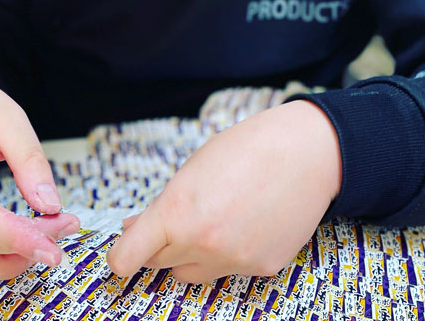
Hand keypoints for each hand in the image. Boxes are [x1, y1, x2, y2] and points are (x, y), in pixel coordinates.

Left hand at [107, 100, 340, 282]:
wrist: (304, 154)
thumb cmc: (244, 152)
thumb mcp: (190, 172)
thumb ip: (161, 208)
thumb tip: (135, 231)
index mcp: (176, 212)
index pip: (128, 257)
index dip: (119, 258)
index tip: (119, 256)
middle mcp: (202, 243)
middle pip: (159, 263)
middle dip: (159, 246)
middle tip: (176, 220)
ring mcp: (233, 260)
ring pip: (192, 273)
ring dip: (191, 255)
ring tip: (214, 219)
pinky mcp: (261, 268)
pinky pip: (229, 270)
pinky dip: (228, 254)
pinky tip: (245, 223)